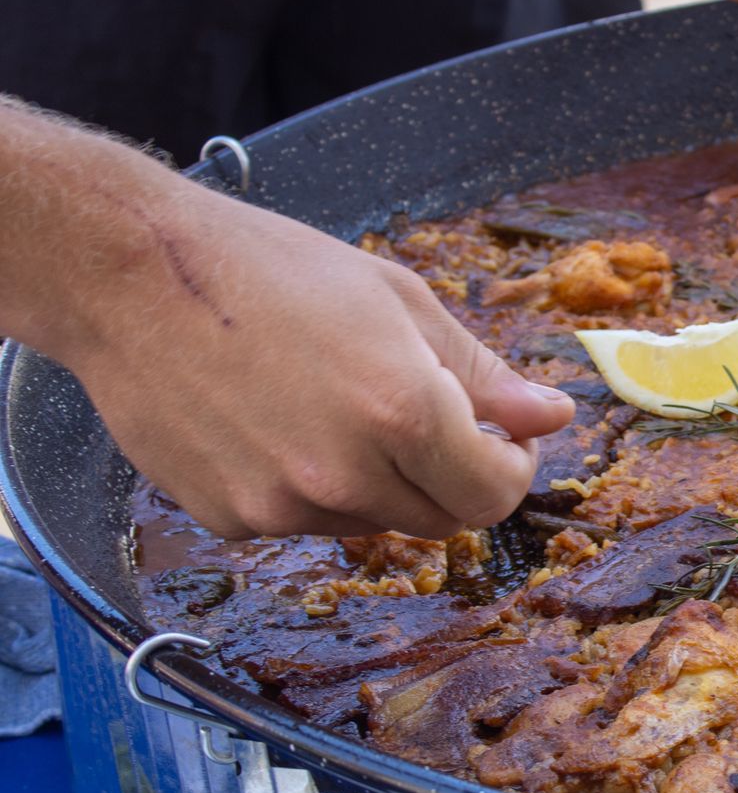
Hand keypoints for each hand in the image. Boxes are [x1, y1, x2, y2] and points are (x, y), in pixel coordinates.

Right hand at [61, 185, 575, 540]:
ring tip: (336, 402)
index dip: (511, 469)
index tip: (504, 440)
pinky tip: (278, 422)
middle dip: (453, 477)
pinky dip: (310, 488)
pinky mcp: (229, 519)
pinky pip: (302, 522)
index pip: (494, 495)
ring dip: (379, 481)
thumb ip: (483, 375)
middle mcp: (344, 474)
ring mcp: (281, 505)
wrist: (129, 275)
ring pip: (371, 521)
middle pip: (439, 520)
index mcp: (402, 413)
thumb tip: (553, 415)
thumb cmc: (269, 270)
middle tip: (432, 419)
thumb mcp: (399, 303)